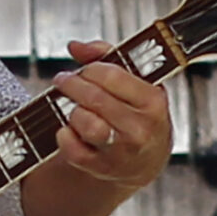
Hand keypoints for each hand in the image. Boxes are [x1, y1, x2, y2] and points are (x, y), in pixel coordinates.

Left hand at [47, 39, 170, 194]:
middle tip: (63, 81)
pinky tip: (68, 130)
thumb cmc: (138, 113)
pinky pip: (73, 150)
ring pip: (85, 123)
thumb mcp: (137, 82)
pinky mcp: (104, 169)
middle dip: (73, 85)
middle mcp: (140, 129)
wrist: (146, 160)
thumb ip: (107, 57)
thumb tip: (75, 47)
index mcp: (153, 102)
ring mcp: (122, 152)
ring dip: (73, 112)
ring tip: (75, 109)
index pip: (112, 76)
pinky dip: (65, 137)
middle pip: (95, 98)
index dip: (90, 69)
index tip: (82, 70)